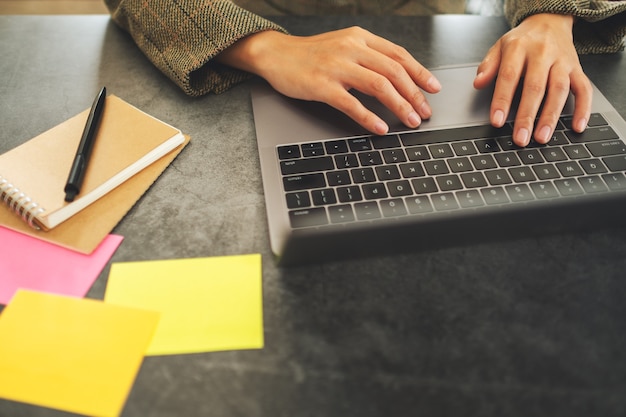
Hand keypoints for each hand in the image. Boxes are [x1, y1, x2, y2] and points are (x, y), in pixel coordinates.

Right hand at [216, 27, 440, 134]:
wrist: (276, 54)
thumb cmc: (310, 54)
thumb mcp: (343, 46)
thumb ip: (368, 57)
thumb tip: (396, 78)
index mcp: (360, 38)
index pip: (399, 55)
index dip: (420, 73)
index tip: (433, 88)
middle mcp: (352, 49)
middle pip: (394, 71)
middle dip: (414, 94)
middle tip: (425, 112)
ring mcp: (337, 67)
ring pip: (379, 85)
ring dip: (399, 106)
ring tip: (410, 121)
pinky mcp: (322, 85)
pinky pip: (352, 103)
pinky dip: (369, 117)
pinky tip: (380, 128)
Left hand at [474, 13, 592, 146]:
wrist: (550, 21)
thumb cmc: (522, 40)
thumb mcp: (499, 47)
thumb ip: (488, 65)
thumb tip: (478, 83)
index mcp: (519, 48)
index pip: (509, 76)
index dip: (502, 100)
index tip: (497, 121)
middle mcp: (543, 54)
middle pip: (535, 87)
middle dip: (527, 115)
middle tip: (520, 138)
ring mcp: (562, 62)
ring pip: (559, 90)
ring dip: (551, 116)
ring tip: (542, 137)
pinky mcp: (577, 68)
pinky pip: (584, 89)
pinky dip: (584, 108)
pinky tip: (577, 126)